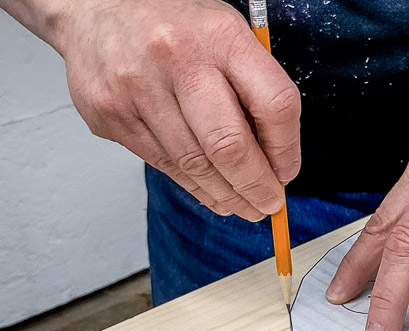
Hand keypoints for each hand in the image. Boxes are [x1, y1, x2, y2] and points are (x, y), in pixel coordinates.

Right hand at [57, 0, 299, 219]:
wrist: (95, 7)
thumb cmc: (175, 26)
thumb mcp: (227, 37)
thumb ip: (254, 88)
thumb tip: (274, 158)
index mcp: (221, 37)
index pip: (274, 104)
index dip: (286, 149)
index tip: (287, 172)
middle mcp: (177, 59)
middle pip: (229, 146)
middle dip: (255, 186)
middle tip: (268, 204)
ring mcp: (137, 88)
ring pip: (193, 164)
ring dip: (225, 194)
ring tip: (243, 206)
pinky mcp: (109, 113)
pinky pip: (162, 163)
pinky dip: (192, 185)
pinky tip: (210, 192)